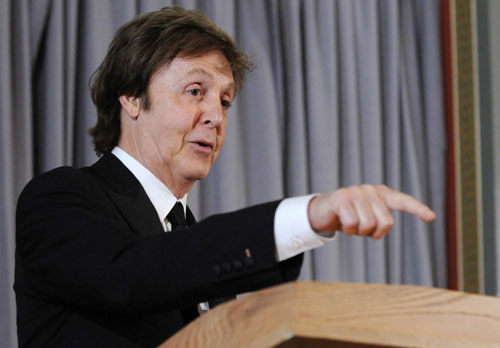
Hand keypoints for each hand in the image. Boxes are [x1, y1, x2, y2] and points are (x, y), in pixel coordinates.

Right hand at [307, 185, 435, 238]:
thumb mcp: (366, 218)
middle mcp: (370, 190)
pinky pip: (352, 223)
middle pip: (386, 223)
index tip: (431, 217)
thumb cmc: (348, 216)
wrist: (321, 212)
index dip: (417, 209)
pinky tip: (341, 223)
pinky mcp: (341, 197)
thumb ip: (381, 218)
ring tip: (350, 224)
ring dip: (358, 232)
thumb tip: (405, 219)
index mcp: (380, 194)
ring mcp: (355, 192)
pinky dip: (347, 230)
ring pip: (368, 225)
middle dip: (373, 233)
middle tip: (361, 229)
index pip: (403, 201)